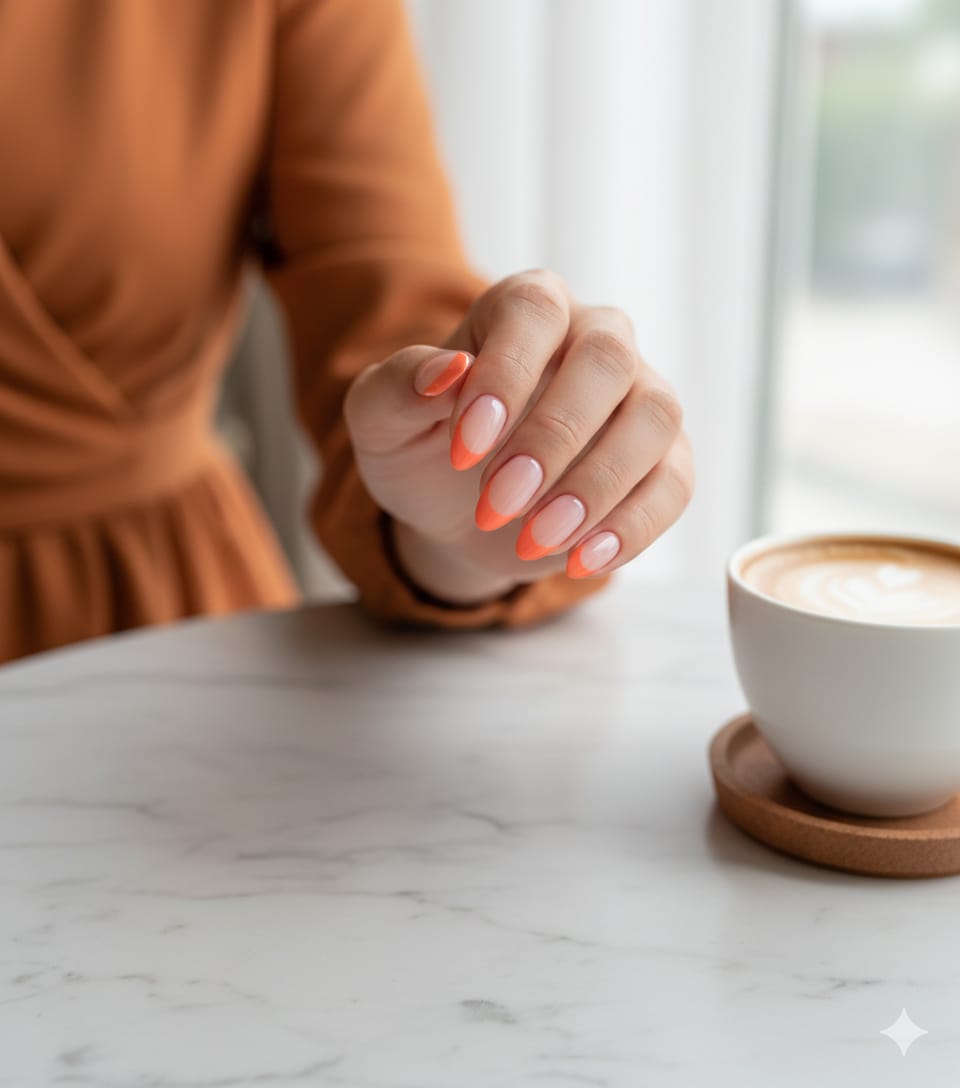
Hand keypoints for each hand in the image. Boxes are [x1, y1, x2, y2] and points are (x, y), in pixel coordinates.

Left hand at [343, 269, 693, 604]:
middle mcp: (595, 337)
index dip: (505, 375)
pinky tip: (580, 560)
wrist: (459, 512)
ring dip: (597, 486)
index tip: (463, 450)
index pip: (533, 312)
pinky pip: (674, 483)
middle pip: (605, 359)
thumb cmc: (423, 448)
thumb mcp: (382, 422)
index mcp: (525, 308)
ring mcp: (640, 396)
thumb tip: (445, 372)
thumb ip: (398, 388)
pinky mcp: (664, 459)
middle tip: (497, 504)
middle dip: (552, 438)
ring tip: (536, 541)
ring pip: (654, 417)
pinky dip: (633, 526)